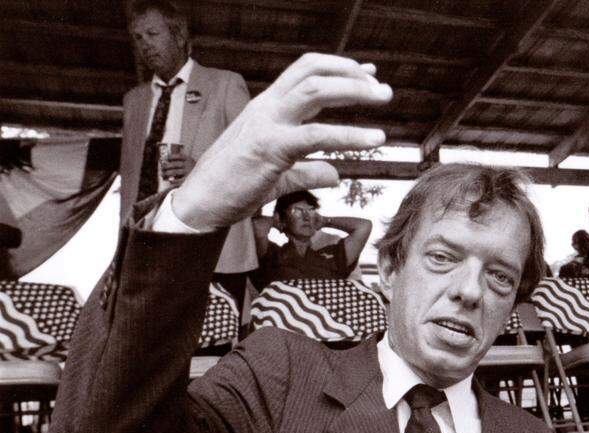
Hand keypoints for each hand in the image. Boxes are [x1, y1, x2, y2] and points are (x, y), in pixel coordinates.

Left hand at [160, 152, 195, 183]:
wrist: (203, 180)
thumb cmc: (193, 171)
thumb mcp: (190, 164)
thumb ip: (182, 162)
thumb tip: (166, 162)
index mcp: (189, 159)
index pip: (178, 156)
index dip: (171, 156)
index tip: (166, 158)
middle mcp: (189, 165)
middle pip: (174, 164)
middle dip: (166, 166)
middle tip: (162, 168)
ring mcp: (188, 173)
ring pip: (174, 172)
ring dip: (167, 173)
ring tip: (163, 174)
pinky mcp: (188, 180)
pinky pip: (177, 180)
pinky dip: (172, 181)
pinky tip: (170, 180)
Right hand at [172, 53, 390, 230]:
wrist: (201, 203)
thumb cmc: (234, 186)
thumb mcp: (279, 176)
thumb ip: (308, 171)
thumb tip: (335, 174)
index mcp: (267, 108)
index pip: (305, 73)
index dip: (338, 69)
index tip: (368, 73)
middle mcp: (267, 108)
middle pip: (313, 73)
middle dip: (352, 74)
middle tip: (383, 87)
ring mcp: (267, 125)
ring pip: (315, 91)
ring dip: (353, 90)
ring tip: (384, 97)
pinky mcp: (271, 149)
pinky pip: (316, 135)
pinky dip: (349, 135)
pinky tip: (374, 139)